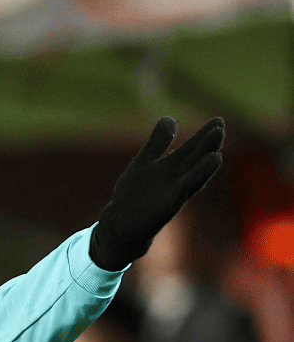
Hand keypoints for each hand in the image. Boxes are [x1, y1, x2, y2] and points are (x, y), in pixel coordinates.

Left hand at [89, 116, 223, 270]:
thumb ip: (158, 142)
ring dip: (204, 169)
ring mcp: (173, 193)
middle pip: (195, 160)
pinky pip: (179, 195)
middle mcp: (177, 179)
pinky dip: (186, 187)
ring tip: (217, 155)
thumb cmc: (134, 193)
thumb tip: (170, 118)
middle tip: (220, 128)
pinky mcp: (167, 207)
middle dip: (207, 146)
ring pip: (192, 178)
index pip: (192, 148)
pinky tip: (190, 182)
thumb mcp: (144, 161)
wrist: (121, 223)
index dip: (204, 135)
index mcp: (171, 166)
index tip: (218, 120)